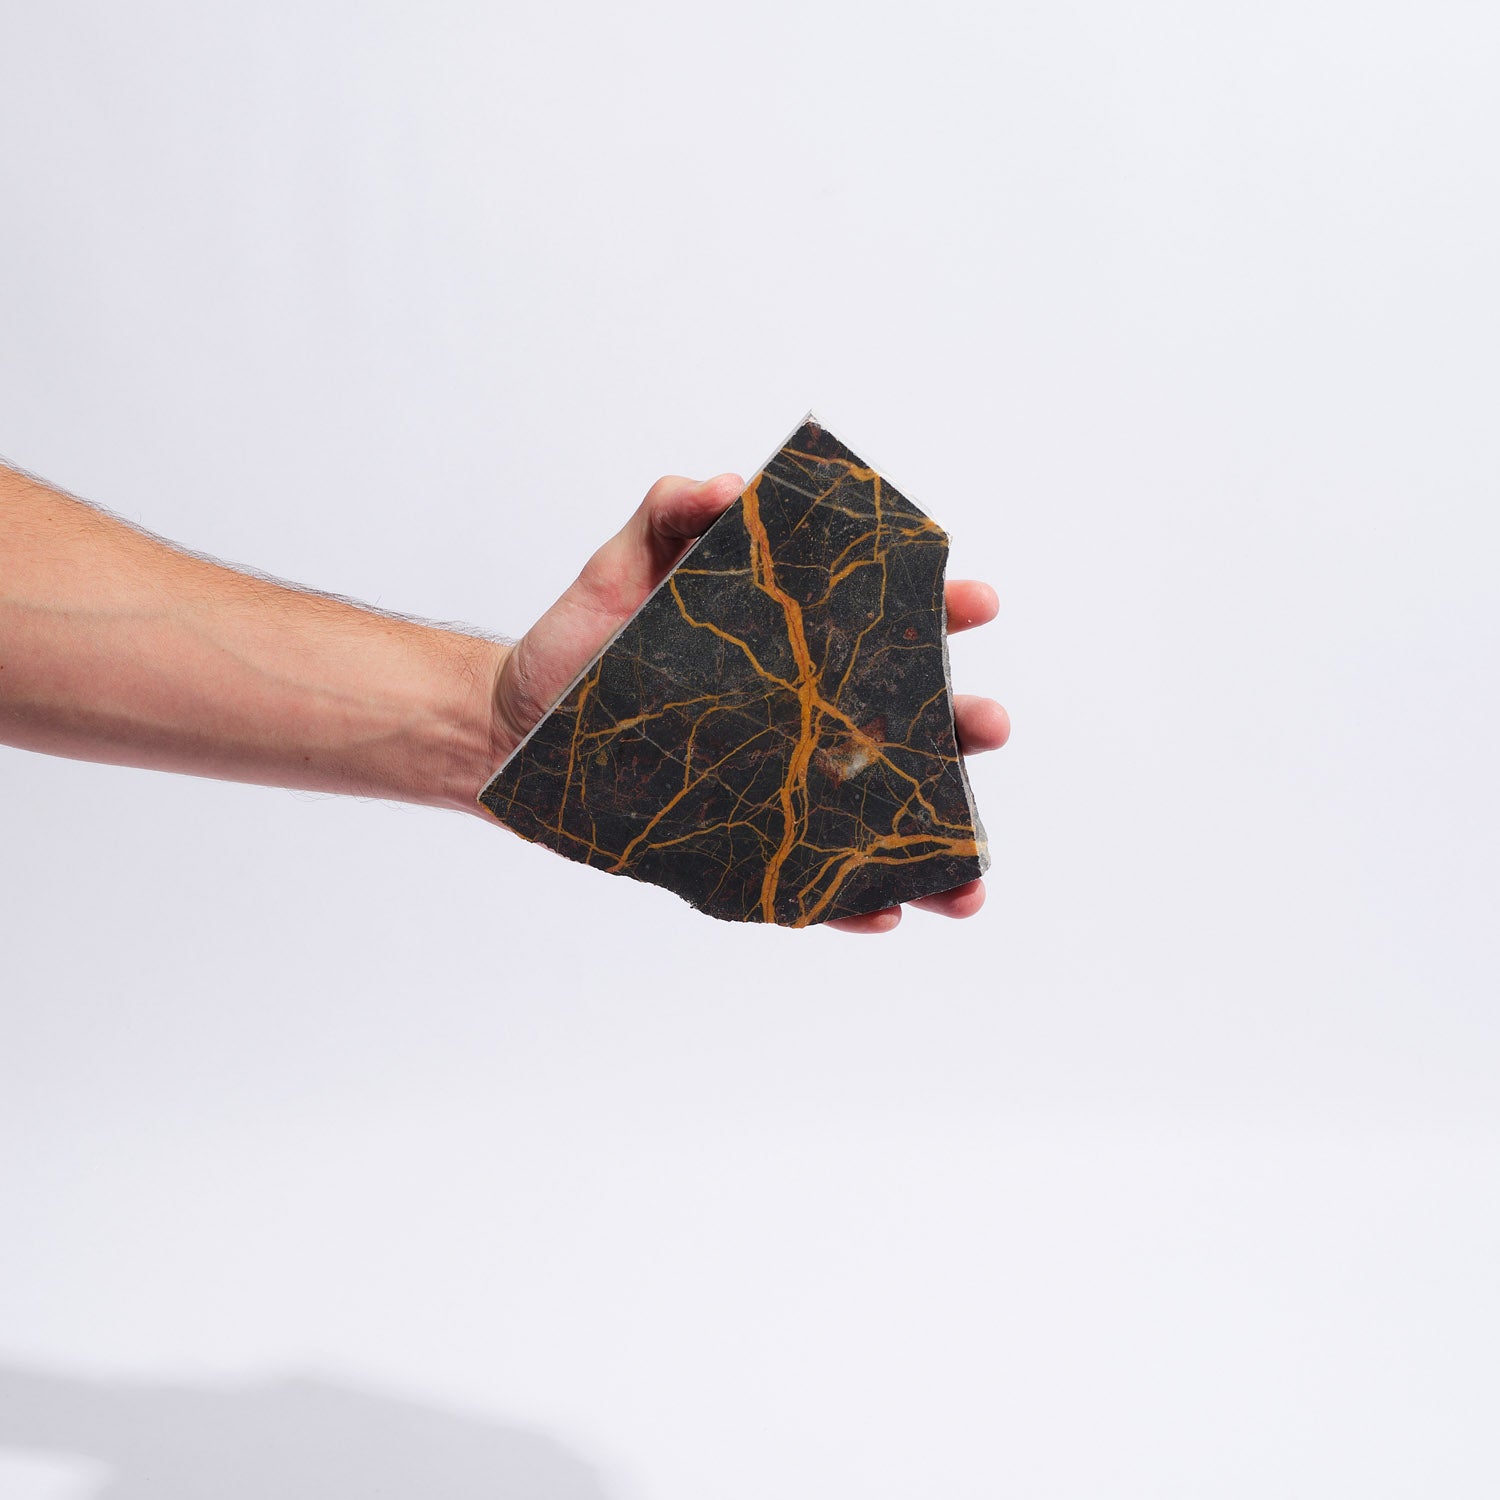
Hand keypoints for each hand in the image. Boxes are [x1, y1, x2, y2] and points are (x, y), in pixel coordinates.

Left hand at [490, 474, 1010, 932]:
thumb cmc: (583, 643)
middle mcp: (808, 718)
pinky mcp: (748, 848)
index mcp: (799, 645)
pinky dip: (851, 906)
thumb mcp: (622, 566)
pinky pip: (811, 885)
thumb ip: (672, 512)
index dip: (940, 609)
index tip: (976, 602)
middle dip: (961, 728)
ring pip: (878, 819)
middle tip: (990, 725)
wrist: (518, 729)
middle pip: (907, 724)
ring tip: (970, 880)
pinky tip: (883, 916)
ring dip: (935, 849)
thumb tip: (728, 487)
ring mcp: (786, 787)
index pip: (887, 624)